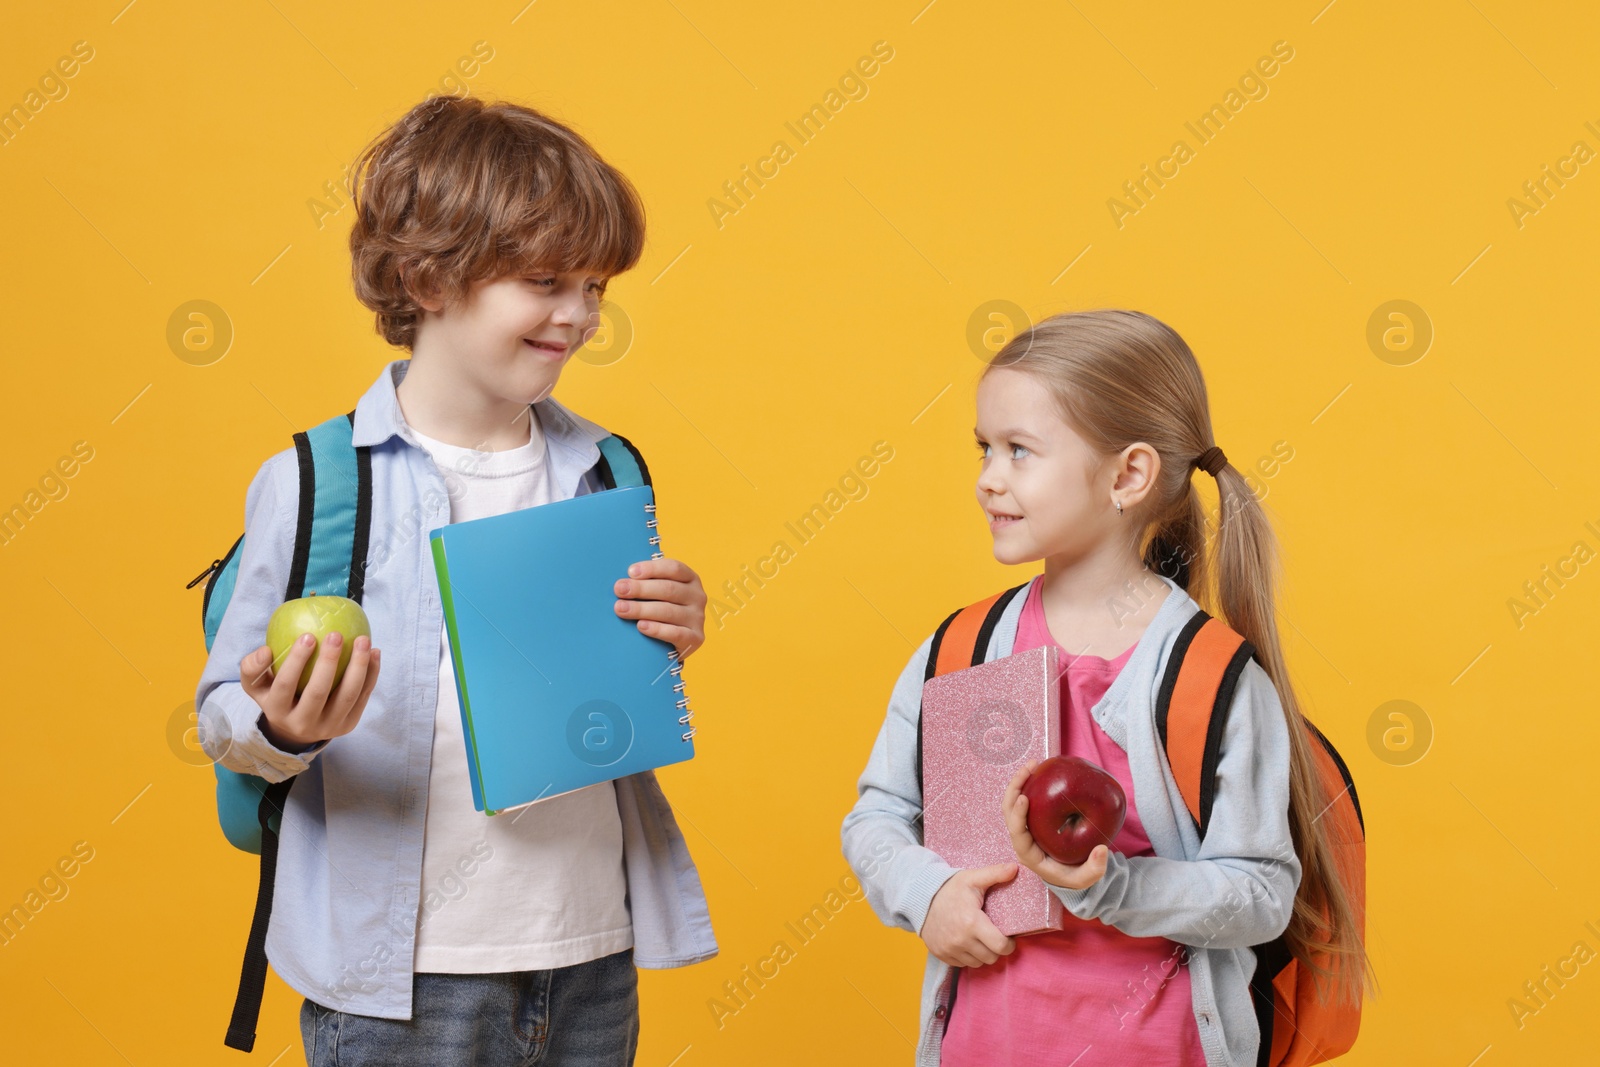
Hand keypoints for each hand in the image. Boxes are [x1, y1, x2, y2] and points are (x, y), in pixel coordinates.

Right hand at [240, 631, 380, 751]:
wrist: (296, 728)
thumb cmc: (276, 694)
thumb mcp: (256, 685)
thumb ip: (252, 667)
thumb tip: (266, 650)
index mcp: (277, 711)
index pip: (285, 685)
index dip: (296, 661)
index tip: (308, 635)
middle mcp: (302, 723)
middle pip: (318, 693)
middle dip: (328, 663)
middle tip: (336, 634)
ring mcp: (328, 726)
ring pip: (347, 696)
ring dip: (358, 667)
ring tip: (363, 640)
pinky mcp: (348, 725)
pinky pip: (363, 697)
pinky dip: (371, 674)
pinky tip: (375, 652)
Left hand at [614, 557, 705, 659]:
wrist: (672, 643)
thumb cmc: (660, 610)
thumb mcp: (658, 593)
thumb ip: (647, 583)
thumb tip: (622, 580)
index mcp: (690, 578)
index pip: (674, 568)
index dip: (652, 569)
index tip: (630, 572)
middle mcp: (697, 596)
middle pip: (669, 589)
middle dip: (641, 589)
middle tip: (619, 589)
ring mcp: (697, 618)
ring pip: (668, 611)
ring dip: (642, 609)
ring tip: (621, 609)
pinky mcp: (695, 638)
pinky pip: (675, 633)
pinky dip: (656, 629)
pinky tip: (640, 626)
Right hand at [919, 862, 1018, 967]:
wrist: (920, 897)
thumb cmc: (950, 888)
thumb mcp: (972, 878)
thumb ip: (995, 873)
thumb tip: (1016, 867)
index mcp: (972, 922)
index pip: (1000, 946)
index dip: (1009, 944)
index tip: (1008, 938)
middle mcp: (961, 940)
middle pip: (991, 958)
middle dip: (996, 949)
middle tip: (994, 936)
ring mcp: (949, 949)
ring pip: (977, 964)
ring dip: (982, 954)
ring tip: (980, 939)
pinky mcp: (941, 955)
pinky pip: (962, 964)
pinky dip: (967, 956)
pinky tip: (967, 942)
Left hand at [1004, 761, 1110, 890]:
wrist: (1070, 874)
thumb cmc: (1074, 877)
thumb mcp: (1086, 878)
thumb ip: (1095, 868)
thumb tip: (1102, 850)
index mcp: (1029, 854)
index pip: (1017, 833)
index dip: (1017, 815)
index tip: (1024, 798)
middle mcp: (1023, 839)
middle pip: (1009, 812)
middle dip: (1015, 788)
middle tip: (1029, 769)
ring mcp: (1026, 828)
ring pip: (1014, 802)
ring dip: (1020, 782)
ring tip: (1034, 764)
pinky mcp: (1032, 820)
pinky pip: (1025, 799)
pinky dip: (1030, 784)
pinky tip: (1041, 771)